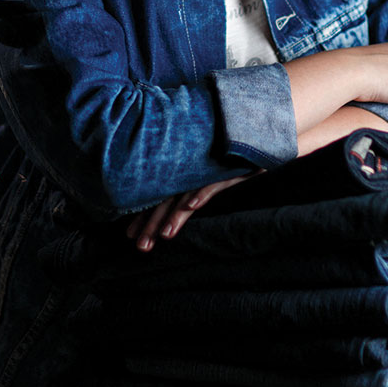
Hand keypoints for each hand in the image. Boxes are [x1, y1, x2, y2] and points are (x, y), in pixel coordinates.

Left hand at [125, 173, 253, 251]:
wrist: (257, 141)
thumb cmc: (234, 164)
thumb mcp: (212, 181)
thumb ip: (192, 195)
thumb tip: (178, 215)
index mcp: (184, 177)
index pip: (160, 198)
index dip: (145, 216)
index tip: (129, 235)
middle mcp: (191, 172)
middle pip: (167, 199)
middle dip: (153, 223)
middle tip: (141, 246)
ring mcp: (208, 170)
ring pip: (187, 194)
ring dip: (176, 215)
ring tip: (165, 235)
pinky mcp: (229, 169)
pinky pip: (213, 182)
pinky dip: (202, 193)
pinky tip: (191, 206)